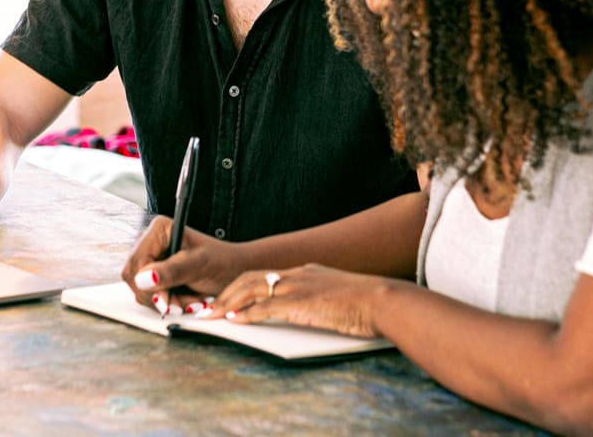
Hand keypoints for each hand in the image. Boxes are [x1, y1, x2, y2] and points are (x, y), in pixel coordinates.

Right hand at [121, 215, 247, 313]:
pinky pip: (149, 295)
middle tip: (183, 305)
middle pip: (134, 277)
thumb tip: (143, 278)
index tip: (166, 301)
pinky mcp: (154, 274)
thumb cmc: (221, 262)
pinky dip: (167, 303)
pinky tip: (185, 301)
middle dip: (159, 296)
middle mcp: (150, 241)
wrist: (234, 271)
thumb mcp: (199, 265)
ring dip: (166, 302)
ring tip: (191, 301)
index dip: (147, 284)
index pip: (137, 262)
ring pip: (140, 290)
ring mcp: (151, 258)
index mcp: (159, 229)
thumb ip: (171, 271)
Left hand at [205, 263, 388, 338]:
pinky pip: (266, 307)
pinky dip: (247, 313)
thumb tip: (308, 309)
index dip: (242, 286)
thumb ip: (318, 298)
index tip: (227, 297)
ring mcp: (298, 287)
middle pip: (251, 278)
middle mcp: (297, 275)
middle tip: (209, 307)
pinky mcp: (301, 303)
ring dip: (229, 302)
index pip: (264, 275)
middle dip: (227, 292)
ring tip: (213, 314)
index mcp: (305, 272)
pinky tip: (235, 321)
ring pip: (253, 289)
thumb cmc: (366, 303)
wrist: (382, 300)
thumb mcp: (335, 295)